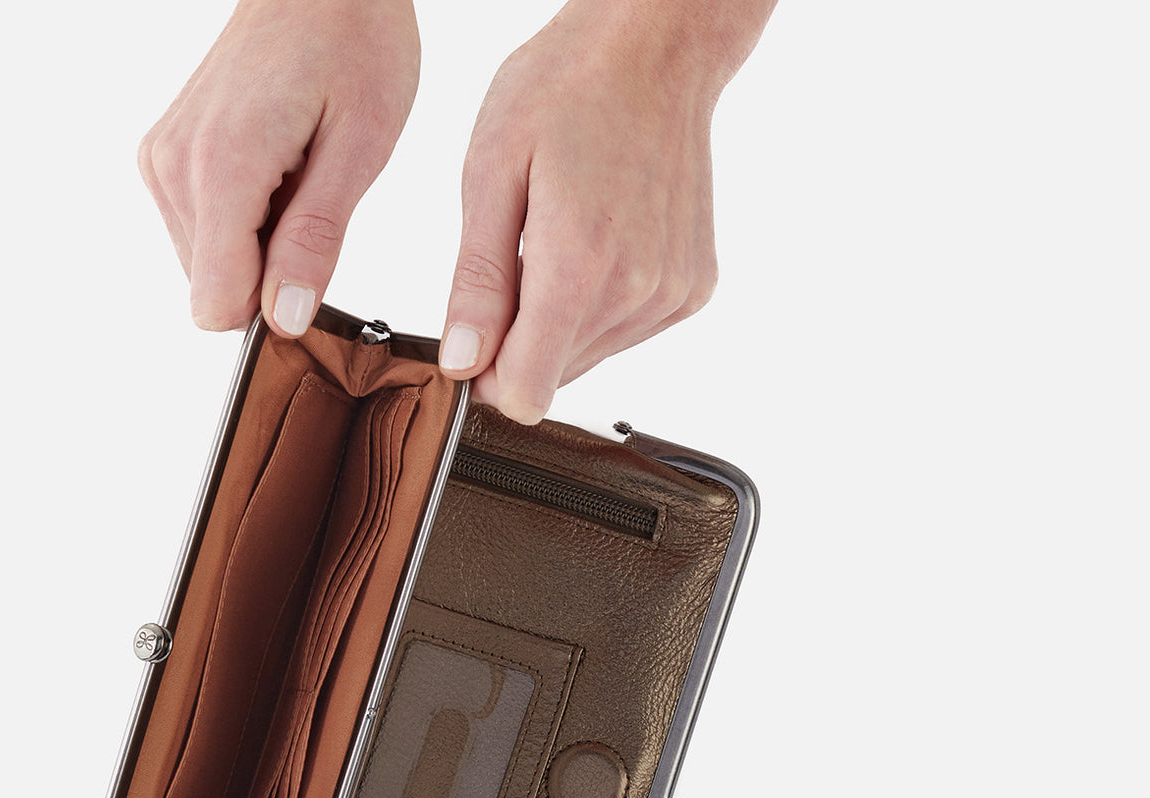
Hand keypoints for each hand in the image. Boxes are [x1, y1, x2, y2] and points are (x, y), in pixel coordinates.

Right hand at [138, 0, 419, 336]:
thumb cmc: (354, 42)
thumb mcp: (360, 146)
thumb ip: (316, 239)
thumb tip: (286, 319)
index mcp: (222, 166)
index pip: (217, 304)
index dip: (272, 308)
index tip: (311, 269)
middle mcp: (174, 166)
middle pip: (215, 290)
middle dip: (270, 271)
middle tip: (311, 200)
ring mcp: (161, 161)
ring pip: (208, 268)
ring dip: (259, 245)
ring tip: (295, 176)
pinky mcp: (162, 158)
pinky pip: (203, 234)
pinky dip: (244, 220)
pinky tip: (275, 169)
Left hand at [439, 0, 773, 423]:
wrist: (657, 47)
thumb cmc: (567, 88)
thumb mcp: (491, 173)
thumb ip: (477, 282)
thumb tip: (462, 362)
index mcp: (580, 268)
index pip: (527, 393)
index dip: (489, 376)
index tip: (477, 334)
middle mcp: (636, 293)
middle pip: (553, 376)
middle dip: (522, 338)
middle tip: (519, 258)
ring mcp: (671, 295)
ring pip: (586, 357)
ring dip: (560, 320)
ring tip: (560, 239)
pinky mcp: (692, 290)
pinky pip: (625, 333)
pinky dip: (600, 304)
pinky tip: (600, 242)